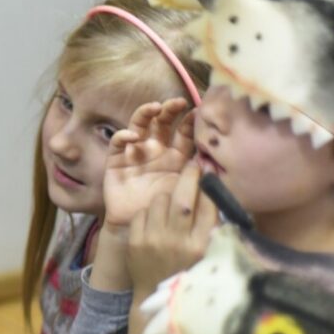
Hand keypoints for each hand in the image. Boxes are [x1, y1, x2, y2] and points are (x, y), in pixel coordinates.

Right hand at [103, 100, 195, 227]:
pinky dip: (124, 136)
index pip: (183, 134)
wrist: (142, 231)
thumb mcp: (188, 193)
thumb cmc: (169, 213)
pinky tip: (132, 136)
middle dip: (169, 110)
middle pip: (161, 123)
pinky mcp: (116, 161)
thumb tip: (217, 162)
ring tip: (154, 108)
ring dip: (145, 114)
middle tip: (177, 102)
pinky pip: (118, 143)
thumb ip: (199, 178)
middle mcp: (155, 150)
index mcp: (175, 157)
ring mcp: (135, 153)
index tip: (198, 112)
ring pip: (138, 125)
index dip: (189, 122)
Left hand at [128, 161, 217, 326]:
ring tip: (171, 204)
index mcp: (202, 248)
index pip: (208, 208)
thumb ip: (213, 230)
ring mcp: (154, 241)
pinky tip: (155, 220)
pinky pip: (142, 212)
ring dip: (166, 197)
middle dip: (189, 178)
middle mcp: (178, 242)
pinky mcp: (134, 241)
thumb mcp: (208, 257)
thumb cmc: (188, 274)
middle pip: (183, 199)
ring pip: (160, 201)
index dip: (209, 187)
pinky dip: (149, 212)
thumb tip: (216, 195)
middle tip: (192, 166)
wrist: (156, 299)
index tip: (210, 173)